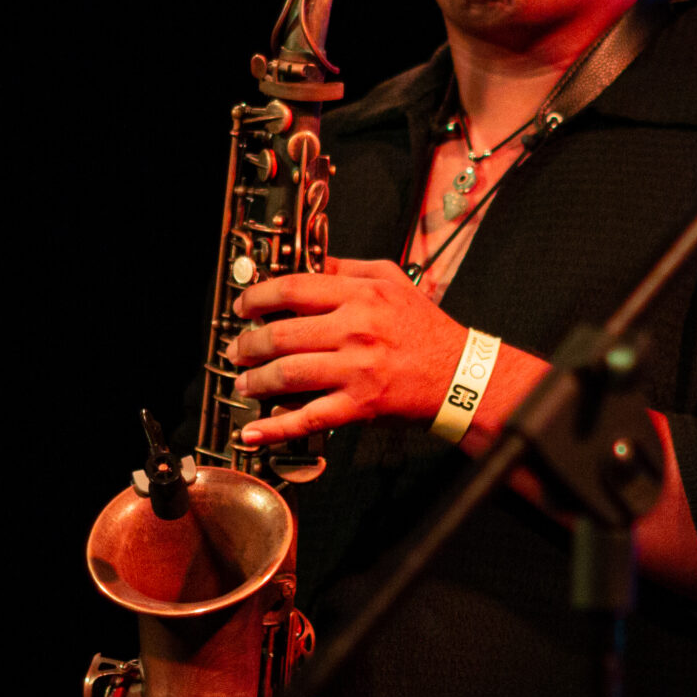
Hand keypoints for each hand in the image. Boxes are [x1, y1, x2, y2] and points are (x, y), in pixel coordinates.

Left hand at [226, 258, 464, 443]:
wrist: (459, 376)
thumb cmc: (426, 330)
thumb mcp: (393, 282)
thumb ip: (350, 270)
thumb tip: (310, 264)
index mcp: (362, 296)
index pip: (294, 288)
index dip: (259, 297)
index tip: (244, 306)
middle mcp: (356, 330)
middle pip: (282, 334)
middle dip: (249, 344)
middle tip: (237, 349)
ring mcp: (356, 370)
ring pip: (288, 374)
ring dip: (256, 380)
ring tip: (245, 382)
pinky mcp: (360, 405)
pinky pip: (309, 417)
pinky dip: (276, 428)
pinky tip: (254, 432)